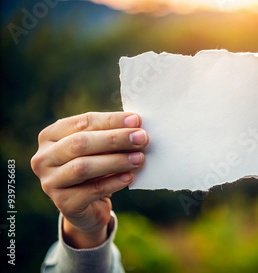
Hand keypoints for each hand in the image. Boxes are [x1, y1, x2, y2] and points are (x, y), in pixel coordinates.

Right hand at [31, 112, 148, 247]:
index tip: (137, 120)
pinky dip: (113, 182)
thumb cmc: (96, 169)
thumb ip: (111, 135)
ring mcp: (50, 182)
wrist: (89, 207)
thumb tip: (136, 125)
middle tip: (142, 138)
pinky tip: (129, 177)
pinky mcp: (63, 204)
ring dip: (115, 161)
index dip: (111, 120)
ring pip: (82, 167)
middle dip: (114, 139)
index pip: (83, 122)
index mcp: (50, 136)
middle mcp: (44, 158)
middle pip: (80, 143)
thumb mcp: (100, 150)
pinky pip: (91, 190)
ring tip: (139, 158)